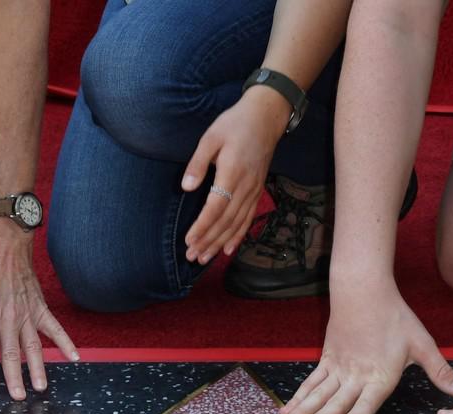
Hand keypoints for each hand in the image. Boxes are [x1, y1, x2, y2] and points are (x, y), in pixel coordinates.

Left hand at [0, 220, 77, 398]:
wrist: (3, 244)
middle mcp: (8, 317)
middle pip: (12, 352)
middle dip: (15, 376)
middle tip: (18, 396)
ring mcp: (27, 313)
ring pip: (33, 346)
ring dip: (38, 367)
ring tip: (40, 386)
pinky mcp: (40, 308)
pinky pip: (54, 328)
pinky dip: (66, 343)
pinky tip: (74, 357)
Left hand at [181, 86, 291, 265]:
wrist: (266, 117)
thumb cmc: (235, 124)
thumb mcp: (211, 137)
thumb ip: (198, 163)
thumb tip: (186, 188)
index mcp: (232, 172)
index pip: (216, 207)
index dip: (203, 226)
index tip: (189, 239)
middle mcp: (246, 186)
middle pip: (226, 221)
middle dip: (208, 241)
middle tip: (192, 256)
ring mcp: (254, 191)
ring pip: (236, 224)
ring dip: (220, 243)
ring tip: (204, 258)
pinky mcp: (257, 192)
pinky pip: (247, 219)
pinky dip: (237, 237)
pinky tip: (228, 250)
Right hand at [281, 280, 452, 413]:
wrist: (365, 291)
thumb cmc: (395, 317)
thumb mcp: (422, 345)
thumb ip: (440, 371)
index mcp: (380, 377)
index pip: (364, 405)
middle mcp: (356, 376)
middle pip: (334, 403)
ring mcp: (339, 367)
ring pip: (318, 394)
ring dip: (303, 411)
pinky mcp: (327, 358)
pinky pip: (312, 381)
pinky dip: (300, 396)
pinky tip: (289, 407)